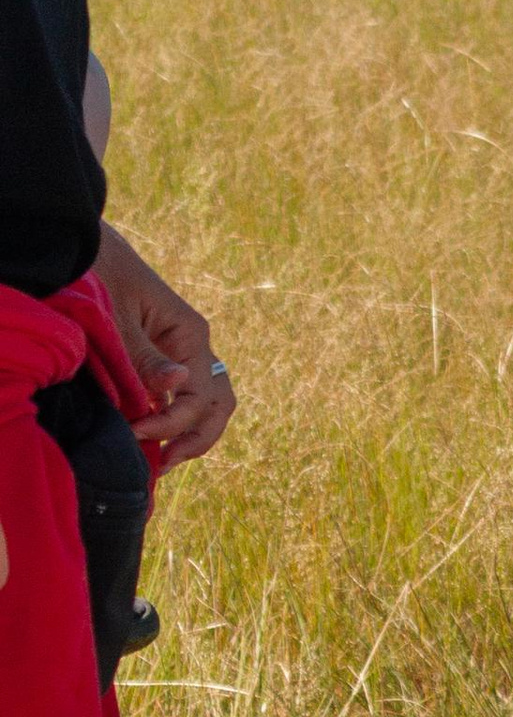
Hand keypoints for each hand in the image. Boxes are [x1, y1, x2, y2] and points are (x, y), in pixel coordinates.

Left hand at [93, 224, 236, 463]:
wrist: (90, 251)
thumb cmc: (102, 276)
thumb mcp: (118, 317)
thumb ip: (145, 356)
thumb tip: (178, 384)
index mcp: (192, 333)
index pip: (199, 394)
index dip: (171, 422)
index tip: (133, 432)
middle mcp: (194, 347)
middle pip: (217, 405)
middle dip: (195, 439)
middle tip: (161, 465)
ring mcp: (182, 355)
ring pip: (206, 405)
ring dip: (188, 435)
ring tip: (158, 463)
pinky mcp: (163, 361)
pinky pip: (180, 399)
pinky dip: (170, 423)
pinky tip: (146, 440)